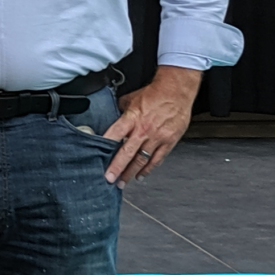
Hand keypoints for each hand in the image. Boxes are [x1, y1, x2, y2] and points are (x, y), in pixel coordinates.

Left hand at [103, 66, 201, 188]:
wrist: (176, 92)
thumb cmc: (154, 94)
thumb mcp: (131, 98)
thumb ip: (121, 110)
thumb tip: (113, 116)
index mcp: (132, 118)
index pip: (115, 134)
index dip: (105, 146)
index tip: (98, 158)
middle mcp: (143, 130)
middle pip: (127, 152)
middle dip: (117, 167)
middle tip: (109, 179)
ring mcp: (157, 138)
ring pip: (141, 160)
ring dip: (131, 172)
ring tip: (122, 182)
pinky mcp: (168, 142)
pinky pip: (157, 159)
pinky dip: (148, 169)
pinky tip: (141, 175)